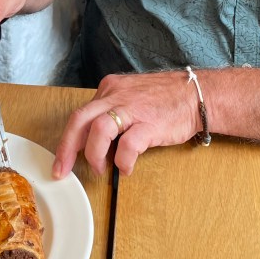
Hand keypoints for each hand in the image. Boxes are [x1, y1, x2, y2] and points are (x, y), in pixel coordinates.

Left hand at [52, 69, 198, 177]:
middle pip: (80, 119)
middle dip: (67, 148)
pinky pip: (128, 145)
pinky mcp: (150, 123)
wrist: (197, 94)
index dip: (69, 139)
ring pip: (99, 129)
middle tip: (62, 169)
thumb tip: (95, 143)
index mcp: (110, 89)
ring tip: (100, 169)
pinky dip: (123, 161)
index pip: (81, 114)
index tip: (63, 158)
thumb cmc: (166, 99)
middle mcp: (116, 95)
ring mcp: (133, 108)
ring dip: (94, 154)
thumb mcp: (131, 98)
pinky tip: (126, 168)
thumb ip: (112, 114)